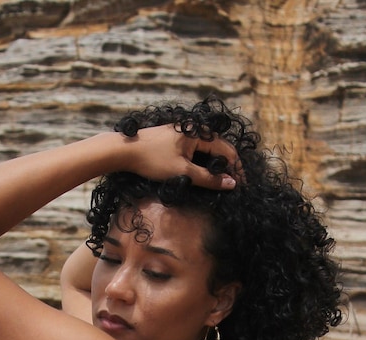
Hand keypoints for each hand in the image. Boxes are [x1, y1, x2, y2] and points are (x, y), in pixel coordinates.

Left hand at [120, 124, 238, 189]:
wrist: (124, 150)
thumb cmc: (152, 160)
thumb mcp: (183, 172)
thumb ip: (208, 179)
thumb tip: (232, 183)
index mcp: (198, 133)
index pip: (227, 150)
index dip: (236, 169)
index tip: (241, 185)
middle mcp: (193, 129)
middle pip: (219, 148)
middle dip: (228, 167)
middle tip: (232, 186)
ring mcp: (183, 133)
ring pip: (207, 149)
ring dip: (215, 166)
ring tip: (219, 183)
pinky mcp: (174, 139)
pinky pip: (196, 149)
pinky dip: (203, 162)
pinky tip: (202, 174)